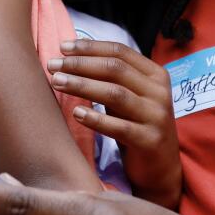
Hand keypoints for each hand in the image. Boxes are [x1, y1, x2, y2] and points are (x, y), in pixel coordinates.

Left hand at [48, 39, 181, 208]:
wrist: (160, 167)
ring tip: (57, 82)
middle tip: (53, 65)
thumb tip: (72, 54)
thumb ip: (110, 78)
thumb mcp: (129, 96)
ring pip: (115, 93)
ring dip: (83, 86)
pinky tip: (76, 113)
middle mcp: (159, 91)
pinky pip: (119, 127)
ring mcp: (157, 116)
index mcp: (155, 74)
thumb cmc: (136, 124)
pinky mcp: (150, 140)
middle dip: (81, 64)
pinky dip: (96, 119)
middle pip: (115, 69)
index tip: (62, 47)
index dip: (90, 47)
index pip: (120, 51)